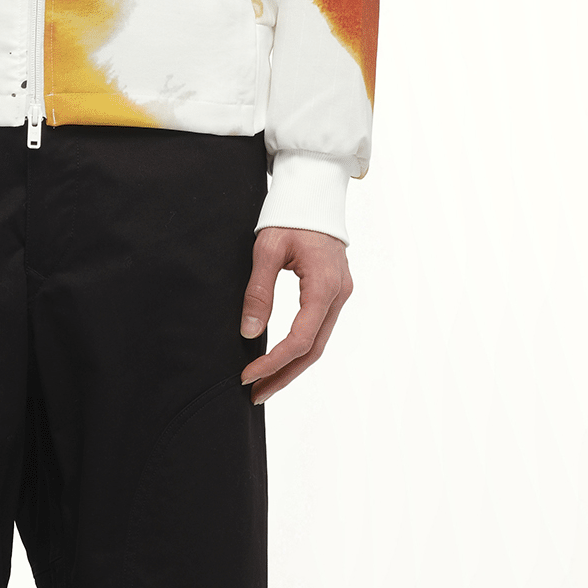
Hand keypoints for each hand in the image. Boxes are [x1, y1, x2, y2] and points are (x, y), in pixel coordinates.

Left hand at [238, 225, 351, 403]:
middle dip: (283, 375)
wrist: (315, 193)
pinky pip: (319, 329)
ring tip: (263, 385)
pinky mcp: (334, 293)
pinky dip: (299, 350)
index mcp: (324, 286)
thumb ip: (258, 292)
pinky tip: (280, 360)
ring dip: (291, 367)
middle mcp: (339, 295)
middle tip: (254, 394)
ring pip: (318, 343)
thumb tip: (248, 332)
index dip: (273, 362)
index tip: (247, 375)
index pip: (300, 339)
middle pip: (313, 350)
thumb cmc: (290, 216)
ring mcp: (340, 295)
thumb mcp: (266, 250)